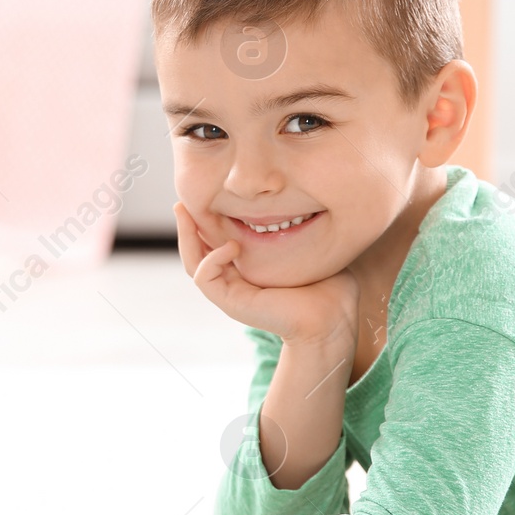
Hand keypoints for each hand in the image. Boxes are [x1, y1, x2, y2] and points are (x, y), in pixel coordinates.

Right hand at [174, 202, 359, 348]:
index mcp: (250, 269)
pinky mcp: (231, 302)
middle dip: (187, 225)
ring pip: (193, 263)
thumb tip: (302, 200)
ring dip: (186, 236)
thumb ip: (297, 229)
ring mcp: (231, 293)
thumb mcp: (309, 249)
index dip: (208, 220)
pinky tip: (231, 245)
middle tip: (182, 201)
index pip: (217, 242)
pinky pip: (204, 278)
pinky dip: (211, 259)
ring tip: (184, 211)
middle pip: (197, 251)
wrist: (333, 319)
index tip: (208, 195)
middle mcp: (236, 280)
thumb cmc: (330, 287)